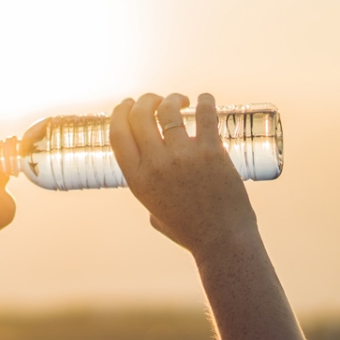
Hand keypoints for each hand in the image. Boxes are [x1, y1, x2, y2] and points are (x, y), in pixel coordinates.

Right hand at [110, 93, 257, 254]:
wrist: (221, 240)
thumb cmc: (189, 230)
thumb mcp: (154, 212)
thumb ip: (148, 192)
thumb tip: (151, 175)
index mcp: (137, 179)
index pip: (117, 133)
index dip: (119, 112)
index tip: (127, 104)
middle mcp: (155, 165)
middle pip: (139, 115)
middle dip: (145, 100)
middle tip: (157, 100)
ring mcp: (182, 157)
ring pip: (168, 109)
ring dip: (172, 98)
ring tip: (182, 101)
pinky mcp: (210, 152)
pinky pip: (204, 114)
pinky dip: (204, 101)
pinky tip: (205, 99)